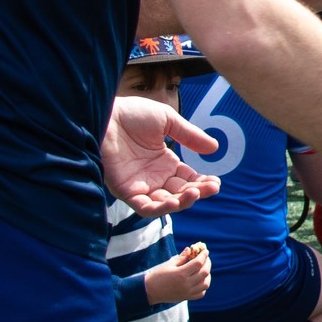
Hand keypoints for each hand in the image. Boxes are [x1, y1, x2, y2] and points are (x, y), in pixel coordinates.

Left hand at [102, 95, 220, 215]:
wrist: (105, 115)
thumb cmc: (132, 114)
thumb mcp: (168, 121)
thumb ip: (190, 136)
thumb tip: (215, 148)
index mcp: (165, 162)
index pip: (188, 179)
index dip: (203, 183)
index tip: (216, 182)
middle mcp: (154, 177)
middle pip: (181, 193)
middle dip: (198, 193)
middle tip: (212, 187)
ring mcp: (140, 185)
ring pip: (165, 204)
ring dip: (182, 203)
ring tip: (194, 193)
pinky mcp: (126, 191)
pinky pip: (144, 207)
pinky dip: (160, 208)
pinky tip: (174, 200)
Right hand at [144, 242, 211, 303]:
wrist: (150, 291)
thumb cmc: (158, 275)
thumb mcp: (169, 264)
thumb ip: (182, 257)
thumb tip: (190, 249)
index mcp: (181, 274)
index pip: (198, 263)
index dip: (203, 255)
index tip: (205, 250)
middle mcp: (186, 284)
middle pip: (204, 272)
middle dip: (207, 263)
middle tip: (205, 258)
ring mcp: (187, 292)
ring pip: (205, 284)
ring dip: (207, 275)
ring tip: (204, 268)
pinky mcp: (186, 297)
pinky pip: (201, 293)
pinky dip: (203, 286)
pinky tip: (201, 280)